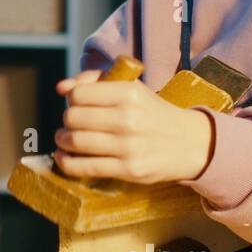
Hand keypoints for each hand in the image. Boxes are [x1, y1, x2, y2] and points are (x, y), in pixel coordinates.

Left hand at [52, 69, 214, 184]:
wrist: (190, 143)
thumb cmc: (152, 113)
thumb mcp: (132, 89)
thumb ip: (95, 82)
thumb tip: (61, 88)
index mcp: (129, 93)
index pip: (79, 94)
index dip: (72, 99)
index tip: (77, 104)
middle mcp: (129, 118)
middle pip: (73, 118)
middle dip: (66, 121)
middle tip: (70, 124)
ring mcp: (129, 146)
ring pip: (75, 141)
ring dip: (62, 140)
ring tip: (65, 139)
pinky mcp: (128, 170)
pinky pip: (84, 167)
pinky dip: (66, 163)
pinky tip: (63, 157)